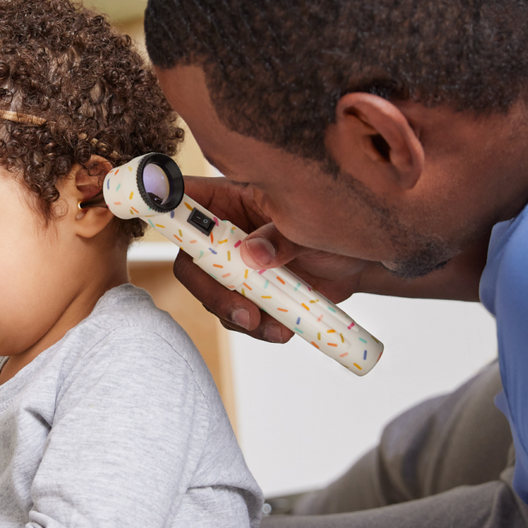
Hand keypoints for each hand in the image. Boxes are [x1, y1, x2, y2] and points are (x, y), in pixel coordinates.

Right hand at [177, 177, 373, 343]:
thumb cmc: (337, 225)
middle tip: (243, 314)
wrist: (363, 261)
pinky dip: (258, 328)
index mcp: (231, 198)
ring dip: (238, 317)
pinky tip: (283, 330)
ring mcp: (238, 265)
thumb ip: (281, 237)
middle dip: (212, 292)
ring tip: (274, 327)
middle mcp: (227, 232)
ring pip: (214, 295)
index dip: (165, 211)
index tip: (174, 233)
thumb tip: (252, 254)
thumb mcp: (313, 224)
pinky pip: (239, 315)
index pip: (185, 199)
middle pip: (192, 261)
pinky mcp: (253, 293)